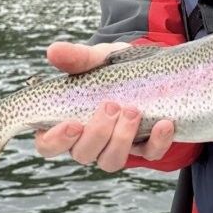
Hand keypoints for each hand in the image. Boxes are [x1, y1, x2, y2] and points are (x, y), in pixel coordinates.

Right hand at [34, 40, 174, 171]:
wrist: (147, 65)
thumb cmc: (110, 67)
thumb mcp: (95, 59)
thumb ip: (76, 58)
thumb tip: (53, 51)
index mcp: (66, 122)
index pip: (48, 144)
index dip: (56, 140)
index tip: (73, 124)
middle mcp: (88, 141)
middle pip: (83, 154)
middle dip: (98, 133)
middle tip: (111, 105)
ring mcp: (116, 147)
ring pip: (111, 161)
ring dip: (122, 139)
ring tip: (133, 111)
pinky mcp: (144, 147)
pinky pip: (149, 154)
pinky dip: (157, 142)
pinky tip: (164, 124)